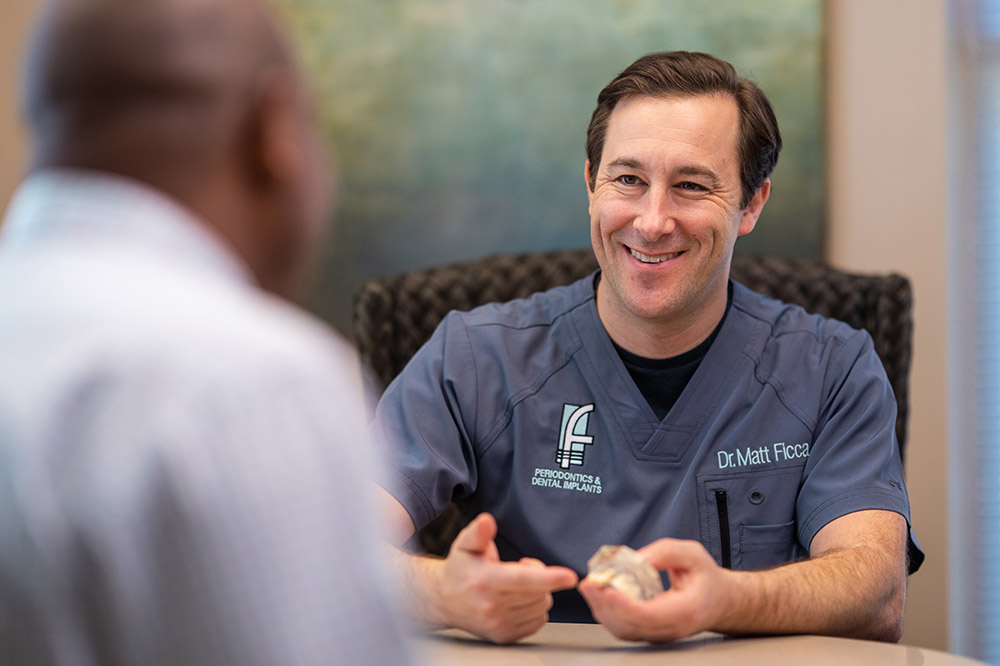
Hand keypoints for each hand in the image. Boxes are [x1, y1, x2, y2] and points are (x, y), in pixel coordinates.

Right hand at [429, 513, 578, 643]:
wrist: (444, 601)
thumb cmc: (459, 570)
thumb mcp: (464, 545)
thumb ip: (478, 533)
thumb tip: (486, 522)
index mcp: (484, 580)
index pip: (522, 580)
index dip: (549, 577)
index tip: (570, 576)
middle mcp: (491, 606)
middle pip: (539, 591)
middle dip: (539, 575)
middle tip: (521, 567)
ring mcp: (498, 624)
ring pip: (542, 605)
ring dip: (538, 592)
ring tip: (516, 584)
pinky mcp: (505, 636)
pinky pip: (538, 620)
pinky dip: (535, 608)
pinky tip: (518, 599)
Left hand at [579, 538, 728, 642]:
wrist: (718, 600)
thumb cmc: (705, 578)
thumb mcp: (692, 554)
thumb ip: (665, 552)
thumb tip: (638, 558)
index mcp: (686, 610)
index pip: (650, 615)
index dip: (625, 604)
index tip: (608, 588)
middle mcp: (671, 627)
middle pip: (631, 626)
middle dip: (605, 605)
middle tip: (590, 584)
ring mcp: (660, 634)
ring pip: (624, 630)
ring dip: (602, 610)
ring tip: (590, 587)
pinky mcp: (649, 632)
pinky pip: (624, 628)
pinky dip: (607, 613)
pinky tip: (599, 595)